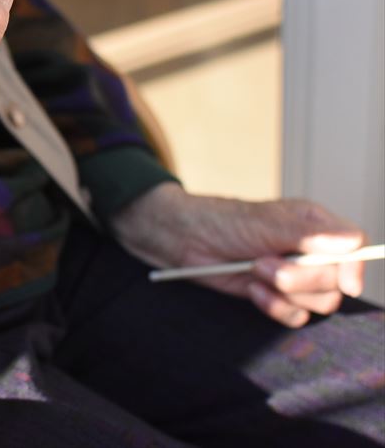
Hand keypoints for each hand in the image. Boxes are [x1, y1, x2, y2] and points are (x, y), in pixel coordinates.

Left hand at [111, 183, 365, 326]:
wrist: (184, 240)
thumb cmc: (221, 221)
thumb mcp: (263, 223)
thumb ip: (307, 235)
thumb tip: (351, 241)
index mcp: (315, 225)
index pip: (355, 248)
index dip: (353, 267)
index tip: (344, 282)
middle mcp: (310, 251)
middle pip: (337, 281)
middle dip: (300, 278)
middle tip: (263, 264)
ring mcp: (294, 275)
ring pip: (320, 302)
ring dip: (285, 292)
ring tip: (255, 272)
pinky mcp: (277, 296)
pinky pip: (296, 317)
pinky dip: (274, 307)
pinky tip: (251, 290)